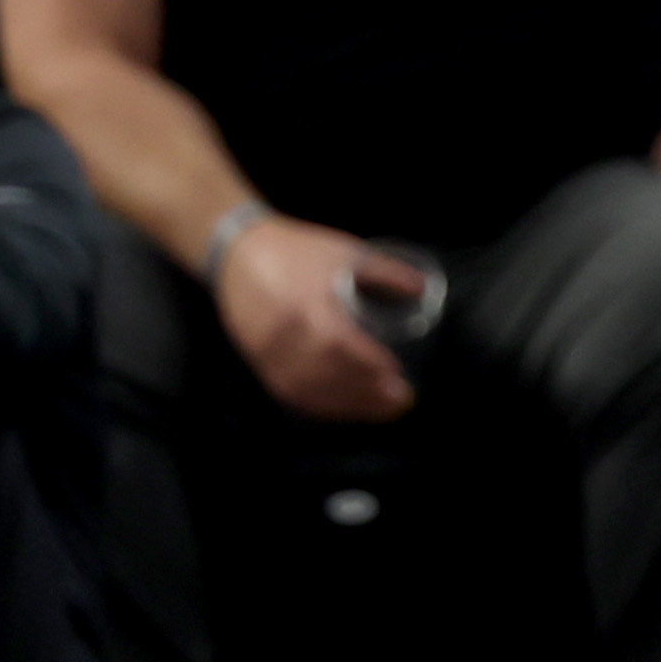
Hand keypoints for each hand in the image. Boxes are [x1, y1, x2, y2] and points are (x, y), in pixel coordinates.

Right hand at [214, 212, 418, 421]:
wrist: (237, 254)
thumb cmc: (295, 252)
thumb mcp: (344, 252)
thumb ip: (384, 271)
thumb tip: (423, 287)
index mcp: (306, 306)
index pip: (339, 345)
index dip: (369, 364)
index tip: (399, 375)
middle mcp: (284, 337)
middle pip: (327, 376)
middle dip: (367, 393)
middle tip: (402, 399)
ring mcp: (269, 355)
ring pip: (310, 392)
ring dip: (348, 406)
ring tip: (382, 409)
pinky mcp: (260, 365)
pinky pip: (292, 395)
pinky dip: (322, 406)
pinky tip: (346, 408)